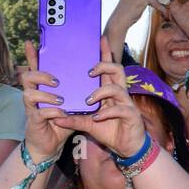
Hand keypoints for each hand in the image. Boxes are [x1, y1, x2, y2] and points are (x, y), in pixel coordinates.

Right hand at [18, 41, 74, 161]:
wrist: (49, 144)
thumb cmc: (61, 119)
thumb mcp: (73, 101)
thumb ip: (80, 88)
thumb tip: (96, 70)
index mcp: (43, 87)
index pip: (36, 67)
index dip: (32, 55)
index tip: (32, 42)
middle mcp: (34, 94)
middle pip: (27, 76)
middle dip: (41, 75)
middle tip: (57, 80)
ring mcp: (31, 108)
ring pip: (29, 93)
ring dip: (46, 95)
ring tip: (61, 99)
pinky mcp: (34, 121)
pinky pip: (39, 113)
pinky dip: (52, 112)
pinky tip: (62, 113)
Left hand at [52, 37, 147, 158]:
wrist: (128, 148)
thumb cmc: (111, 131)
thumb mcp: (89, 124)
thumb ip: (75, 119)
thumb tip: (56, 117)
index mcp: (110, 92)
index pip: (109, 69)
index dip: (106, 54)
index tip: (100, 40)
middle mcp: (120, 94)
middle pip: (117, 71)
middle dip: (104, 66)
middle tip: (89, 72)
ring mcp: (127, 104)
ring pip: (117, 88)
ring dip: (101, 92)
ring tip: (88, 100)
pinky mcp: (131, 115)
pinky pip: (120, 109)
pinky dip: (106, 112)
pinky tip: (97, 117)